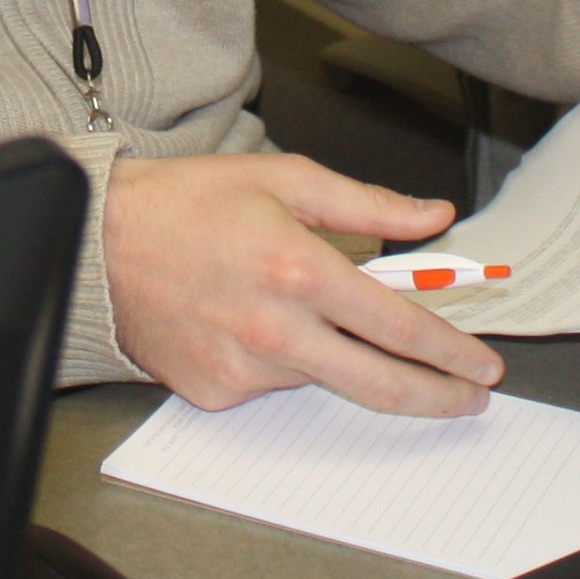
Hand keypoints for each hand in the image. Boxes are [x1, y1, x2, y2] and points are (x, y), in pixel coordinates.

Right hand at [102, 151, 501, 417]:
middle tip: (467, 398)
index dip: (451, 351)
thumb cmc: (186, 204)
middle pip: (381, 383)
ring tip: (318, 319)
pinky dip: (285, 361)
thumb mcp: (285, 180)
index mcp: (300, 269)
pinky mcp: (217, 391)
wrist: (99, 242)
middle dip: (437, 396)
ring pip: (325, 378)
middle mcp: (276, 328)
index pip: (400, 327)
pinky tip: (256, 324)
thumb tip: (431, 217)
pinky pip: (274, 385)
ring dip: (345, 360)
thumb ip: (368, 204)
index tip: (481, 365)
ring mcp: (245, 368)